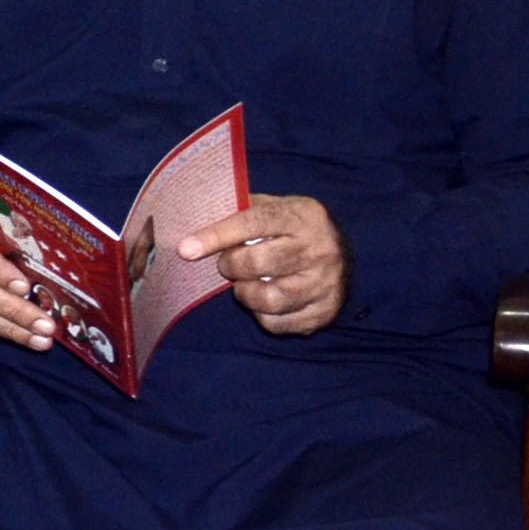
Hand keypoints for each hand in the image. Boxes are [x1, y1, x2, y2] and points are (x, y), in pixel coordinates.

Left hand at [178, 194, 348, 335]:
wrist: (342, 254)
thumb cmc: (293, 228)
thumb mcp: (275, 207)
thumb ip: (240, 209)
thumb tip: (194, 215)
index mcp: (303, 217)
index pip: (254, 223)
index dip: (216, 236)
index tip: (186, 249)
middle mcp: (320, 249)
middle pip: (259, 263)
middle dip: (231, 266)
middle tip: (228, 264)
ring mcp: (326, 283)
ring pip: (269, 299)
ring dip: (245, 294)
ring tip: (246, 283)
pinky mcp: (324, 312)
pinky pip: (277, 323)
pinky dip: (262, 315)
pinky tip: (265, 300)